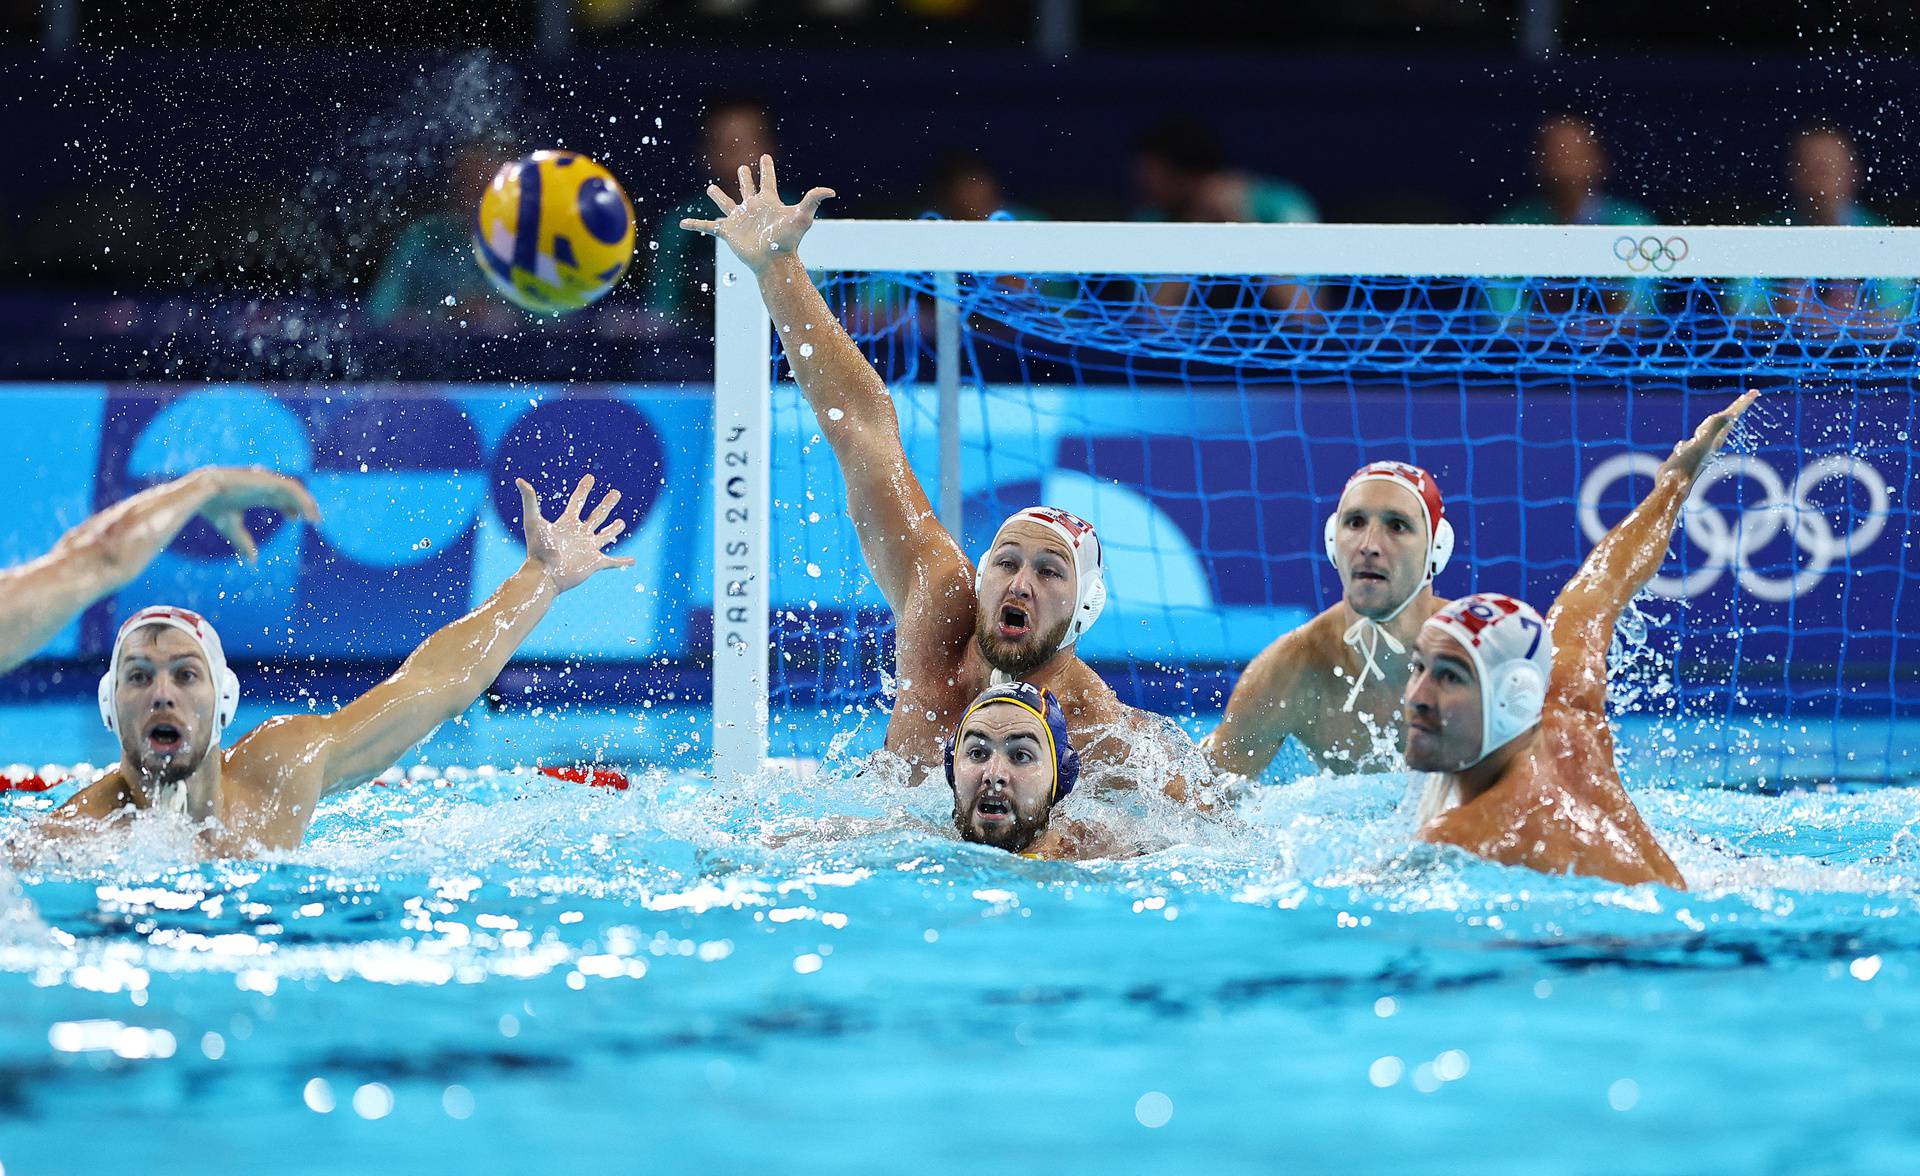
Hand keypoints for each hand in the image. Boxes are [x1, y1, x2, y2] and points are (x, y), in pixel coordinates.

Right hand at [192, 467, 321, 561]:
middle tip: (314, 520)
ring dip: (307, 503)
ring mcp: (266, 481)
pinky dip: (303, 500)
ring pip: (294, 490)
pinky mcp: (269, 480)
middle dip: (303, 506)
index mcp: (255, 493)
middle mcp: (263, 486)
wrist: (201, 493)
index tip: (296, 520)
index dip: (290, 508)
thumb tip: (252, 561)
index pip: (279, 498)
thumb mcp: (231, 528)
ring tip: (315, 519)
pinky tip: (309, 513)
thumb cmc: (213, 507)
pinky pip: (293, 489)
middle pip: (289, 494)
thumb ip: (243, 542)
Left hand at [518, 474, 635, 593]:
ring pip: (605, 536)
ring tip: (621, 523)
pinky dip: (623, 562)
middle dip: (606, 504)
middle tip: (616, 493)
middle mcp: (579, 534)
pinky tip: (632, 561)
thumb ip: (529, 500)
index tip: (590, 477)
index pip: (578, 501)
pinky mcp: (595, 563)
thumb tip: (519, 480)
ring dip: (613, 529)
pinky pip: (612, 562)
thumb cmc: (538, 549)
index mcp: (567, 523)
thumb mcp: (533, 521)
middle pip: (596, 515)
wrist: (544, 575)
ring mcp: (588, 549)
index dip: (584, 489)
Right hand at [679, 155, 834, 275]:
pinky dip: (695, 225)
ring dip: (718, 196)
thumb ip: (813, 200)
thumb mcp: (802, 216)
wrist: (773, 261)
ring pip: (726, 204)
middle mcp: (753, 209)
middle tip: (741, 168)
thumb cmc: (787, 240)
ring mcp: (739, 220)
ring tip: (711, 188)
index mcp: (768, 202)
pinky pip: (708, 226)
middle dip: (744, 178)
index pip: (767, 180)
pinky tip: (682, 224)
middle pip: (747, 189)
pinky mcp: (728, 232)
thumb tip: (831, 191)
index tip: (764, 157)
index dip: (766, 168)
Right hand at [1662, 390, 1758, 483]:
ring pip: (1710, 430)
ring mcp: (1698, 449)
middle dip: (1736, 408)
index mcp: (1715, 437)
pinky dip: (1697, 436)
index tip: (1755, 392)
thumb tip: (1730, 415)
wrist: (1673, 487)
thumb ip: (1714, 428)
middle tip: (1747, 397)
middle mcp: (1710, 442)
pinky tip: (1691, 439)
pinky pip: (1693, 442)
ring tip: (1728, 414)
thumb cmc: (1687, 465)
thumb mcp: (1703, 443)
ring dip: (1719, 420)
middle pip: (1726, 421)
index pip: (1732, 415)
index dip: (1743, 403)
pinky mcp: (1685, 456)